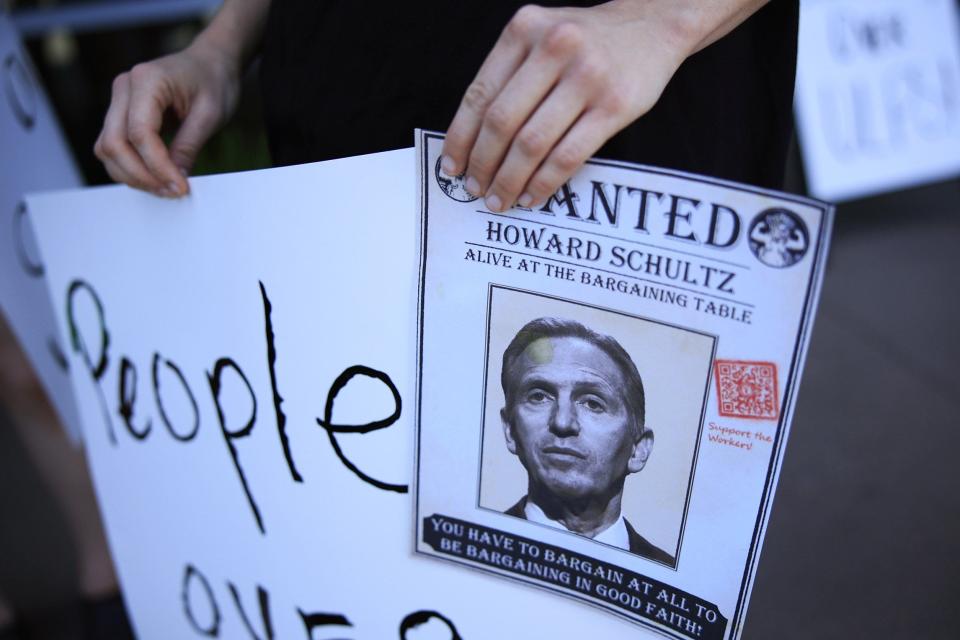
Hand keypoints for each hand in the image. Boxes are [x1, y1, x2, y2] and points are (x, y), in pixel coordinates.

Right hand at [94, 40, 241, 196]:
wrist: (210, 63)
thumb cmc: (213, 81)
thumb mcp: (211, 114)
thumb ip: (189, 146)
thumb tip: (175, 180)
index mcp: (147, 80)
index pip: (140, 133)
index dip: (157, 166)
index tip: (180, 187)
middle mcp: (124, 87)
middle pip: (114, 144)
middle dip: (141, 176)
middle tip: (172, 192)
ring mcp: (118, 100)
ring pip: (107, 149)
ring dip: (132, 175)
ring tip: (166, 188)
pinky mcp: (121, 114)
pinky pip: (114, 146)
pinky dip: (130, 166)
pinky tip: (155, 177)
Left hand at [441, 2, 697, 211]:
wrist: (652, 26)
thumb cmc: (586, 41)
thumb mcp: (540, 38)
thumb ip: (509, 76)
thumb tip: (471, 142)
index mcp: (524, 30)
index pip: (480, 94)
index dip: (460, 138)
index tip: (450, 168)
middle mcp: (554, 48)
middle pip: (502, 122)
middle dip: (483, 164)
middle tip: (475, 189)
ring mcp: (587, 76)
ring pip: (532, 143)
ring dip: (510, 179)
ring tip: (500, 199)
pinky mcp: (614, 106)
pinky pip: (568, 155)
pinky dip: (544, 182)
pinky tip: (533, 195)